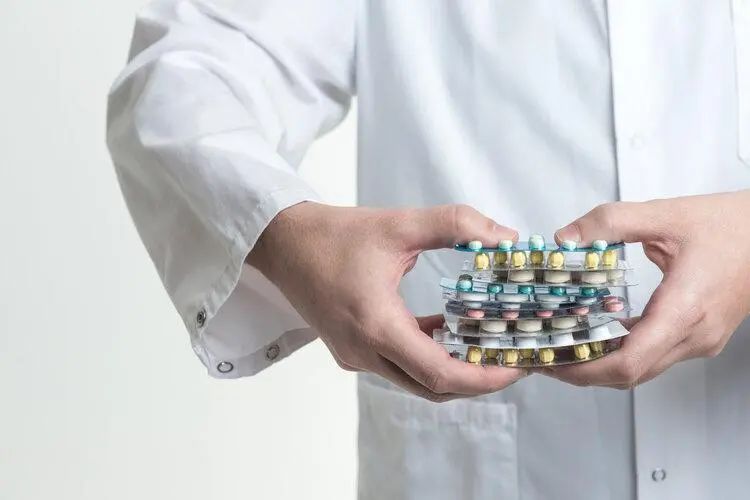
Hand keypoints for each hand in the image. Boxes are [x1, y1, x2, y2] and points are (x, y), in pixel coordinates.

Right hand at [248, 202, 527, 400]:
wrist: (282, 243)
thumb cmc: (334, 235)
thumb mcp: (399, 224)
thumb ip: (455, 225)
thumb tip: (505, 236)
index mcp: (377, 327)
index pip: (440, 374)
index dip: (484, 378)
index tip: (516, 369)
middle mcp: (365, 352)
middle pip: (432, 387)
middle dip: (477, 380)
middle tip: (512, 361)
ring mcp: (355, 356)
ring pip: (415, 380)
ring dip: (452, 369)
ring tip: (487, 347)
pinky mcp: (350, 350)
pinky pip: (397, 365)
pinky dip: (426, 356)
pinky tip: (445, 329)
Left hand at [544, 191, 749, 388]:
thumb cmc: (731, 225)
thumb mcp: (664, 214)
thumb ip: (610, 222)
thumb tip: (566, 239)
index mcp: (685, 309)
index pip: (630, 361)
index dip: (584, 368)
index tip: (551, 362)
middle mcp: (694, 334)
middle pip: (630, 373)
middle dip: (582, 370)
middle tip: (545, 358)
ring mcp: (700, 340)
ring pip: (643, 368)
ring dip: (601, 363)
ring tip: (563, 347)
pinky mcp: (701, 336)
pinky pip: (655, 355)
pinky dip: (623, 351)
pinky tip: (599, 333)